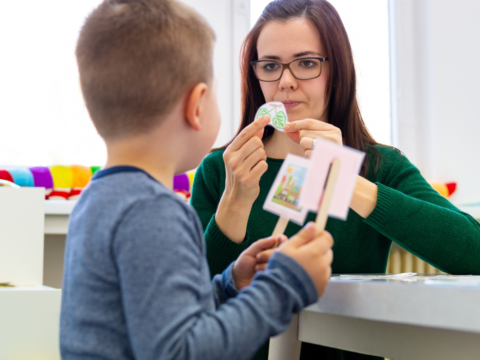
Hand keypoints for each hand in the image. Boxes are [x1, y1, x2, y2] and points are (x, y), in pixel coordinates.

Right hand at [215, 116, 269, 242]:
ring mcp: (238, 170)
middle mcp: (231, 159)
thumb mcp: (240, 157)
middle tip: (255, 158)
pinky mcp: (247, 179)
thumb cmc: (240, 174)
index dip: (257, 124)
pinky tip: (257, 174)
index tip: (268, 117)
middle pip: (256, 142)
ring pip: (261, 154)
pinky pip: (263, 165)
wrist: (236, 198)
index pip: (245, 133)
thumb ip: (249, 142)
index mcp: (228, 152)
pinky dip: (263, 168)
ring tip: (254, 167)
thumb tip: (260, 127)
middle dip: (260, 148)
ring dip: (262, 159)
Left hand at [233, 235, 287, 289]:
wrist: (238, 281)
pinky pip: (277, 273)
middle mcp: (277, 260)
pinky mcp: (276, 279)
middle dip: (271, 253)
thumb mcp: (249, 252)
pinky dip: (267, 271)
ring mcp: (277, 269)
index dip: (283, 240)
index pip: (282, 243)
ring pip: (280, 262)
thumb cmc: (244, 265)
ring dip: (266, 263)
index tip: (280, 238)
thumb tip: (274, 238)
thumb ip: (261, 244)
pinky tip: (260, 273)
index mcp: (271, 251)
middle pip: (284, 252)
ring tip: (256, 268)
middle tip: (258, 257)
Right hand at [275, 223, 333, 295]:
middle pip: (327, 251)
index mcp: (315, 252)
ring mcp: (323, 277)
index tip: (312, 237)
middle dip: (318, 249)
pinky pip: (322, 277)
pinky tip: (303, 276)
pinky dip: (316, 275)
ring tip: (302, 266)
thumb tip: (313, 226)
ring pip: (325, 265)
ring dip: (317, 263)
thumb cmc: (282, 268)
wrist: (280, 292)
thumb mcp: (288, 247)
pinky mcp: (322, 288)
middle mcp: (323, 264)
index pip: (327, 238)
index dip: (319, 236)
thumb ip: (303, 236)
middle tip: (304, 252)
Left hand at [283, 119, 341, 157]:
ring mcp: (329, 146)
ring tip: (313, 151)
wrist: (335, 168)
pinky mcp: (323, 156)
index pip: (309, 122)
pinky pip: (306, 152)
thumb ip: (300, 133)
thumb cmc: (323, 151)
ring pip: (303, 141)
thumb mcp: (314, 139)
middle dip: (302, 139)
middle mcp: (333, 136)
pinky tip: (314, 156)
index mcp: (332, 129)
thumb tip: (286, 127)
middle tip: (310, 146)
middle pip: (304, 132)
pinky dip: (307, 155)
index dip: (296, 124)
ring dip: (304, 147)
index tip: (285, 127)